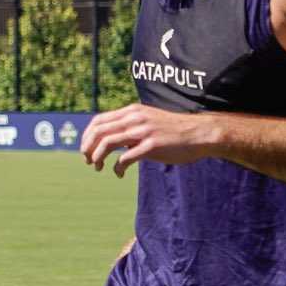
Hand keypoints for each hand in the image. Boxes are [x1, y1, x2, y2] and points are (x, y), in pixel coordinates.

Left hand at [80, 105, 211, 175]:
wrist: (200, 133)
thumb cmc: (173, 131)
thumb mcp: (148, 121)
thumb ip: (130, 127)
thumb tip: (110, 140)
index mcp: (132, 111)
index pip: (98, 121)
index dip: (87, 137)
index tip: (86, 150)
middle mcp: (135, 118)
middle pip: (98, 132)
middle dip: (87, 148)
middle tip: (88, 162)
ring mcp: (143, 131)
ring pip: (107, 143)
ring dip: (97, 158)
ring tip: (98, 167)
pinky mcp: (152, 146)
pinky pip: (125, 158)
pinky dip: (117, 168)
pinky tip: (119, 174)